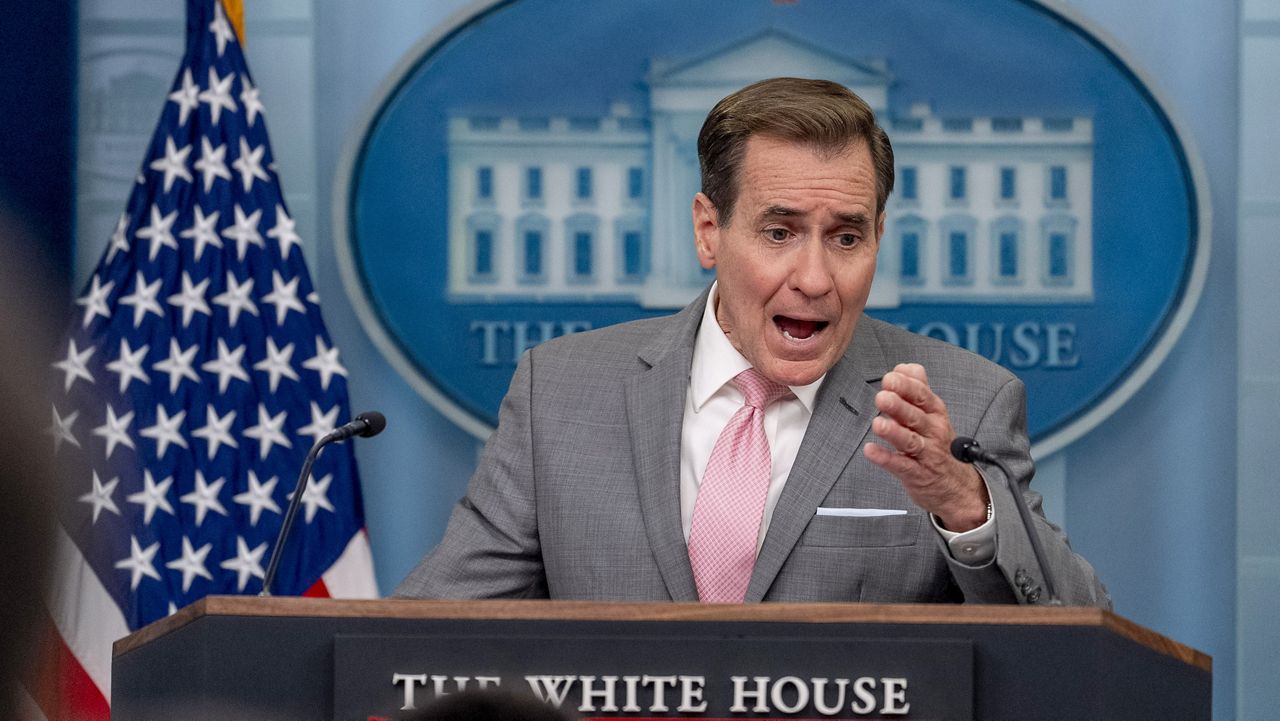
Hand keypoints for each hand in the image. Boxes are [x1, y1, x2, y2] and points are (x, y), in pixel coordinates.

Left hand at [863, 363, 989, 531]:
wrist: (957, 486)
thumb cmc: (938, 444)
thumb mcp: (933, 414)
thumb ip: (918, 388)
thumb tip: (905, 366)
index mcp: (935, 413)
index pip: (923, 395)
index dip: (906, 386)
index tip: (890, 377)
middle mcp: (933, 432)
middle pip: (915, 416)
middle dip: (899, 405)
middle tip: (882, 396)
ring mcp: (926, 454)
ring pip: (910, 440)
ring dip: (894, 432)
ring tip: (878, 425)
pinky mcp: (917, 474)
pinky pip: (901, 465)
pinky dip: (885, 459)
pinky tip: (870, 451)